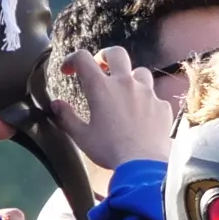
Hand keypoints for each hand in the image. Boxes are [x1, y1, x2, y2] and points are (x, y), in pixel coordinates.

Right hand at [52, 43, 174, 171]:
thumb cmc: (109, 151)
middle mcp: (126, 84)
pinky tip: (143, 114)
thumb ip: (66, 117)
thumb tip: (56, 104)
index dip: (72, 59)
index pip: (82, 58)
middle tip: (101, 67)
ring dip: (131, 77)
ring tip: (125, 91)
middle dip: (105, 56)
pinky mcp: (162, 107)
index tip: (69, 71)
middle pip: (117, 53)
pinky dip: (147, 101)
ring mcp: (147, 94)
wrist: (144, 167)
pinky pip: (155, 96)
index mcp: (101, 87)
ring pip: (140, 72)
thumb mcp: (81, 136)